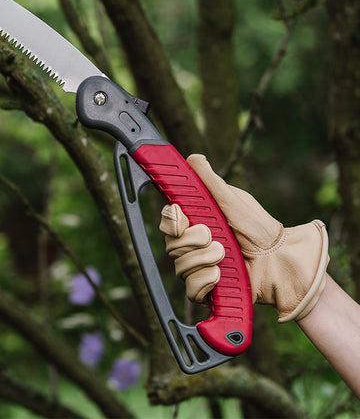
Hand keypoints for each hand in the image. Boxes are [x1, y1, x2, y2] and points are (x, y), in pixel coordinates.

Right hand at [159, 154, 329, 321]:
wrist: (279, 260)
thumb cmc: (259, 227)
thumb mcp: (232, 199)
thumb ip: (209, 180)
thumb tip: (192, 158)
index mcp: (197, 220)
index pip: (168, 220)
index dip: (171, 220)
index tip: (181, 217)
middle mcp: (194, 244)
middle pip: (171, 244)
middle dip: (192, 241)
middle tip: (212, 236)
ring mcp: (199, 267)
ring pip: (180, 267)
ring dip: (204, 260)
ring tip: (224, 255)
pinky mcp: (207, 289)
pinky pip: (191, 290)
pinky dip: (205, 282)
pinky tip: (220, 275)